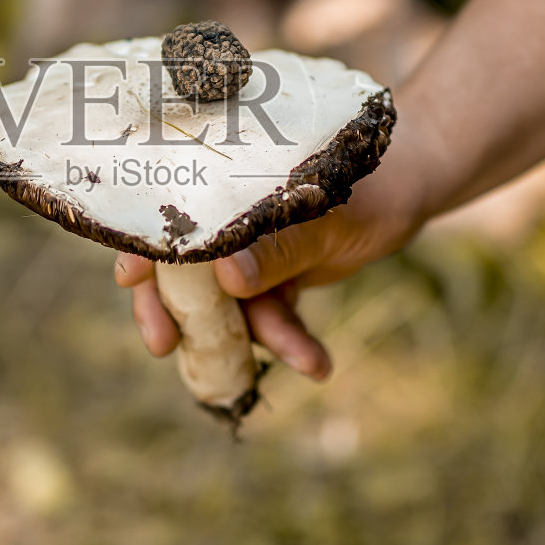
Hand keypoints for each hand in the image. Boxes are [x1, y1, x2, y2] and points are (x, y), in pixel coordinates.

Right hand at [112, 149, 427, 380]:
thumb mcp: (326, 216)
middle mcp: (227, 218)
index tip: (130, 278)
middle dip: (174, 309)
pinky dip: (290, 343)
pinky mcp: (275, 278)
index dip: (141, 242)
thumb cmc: (370, 180)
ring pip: (225, 304)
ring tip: (307, 361)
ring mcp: (249, 251)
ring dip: (255, 338)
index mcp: (225, 181)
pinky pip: (269, 317)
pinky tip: (318, 364)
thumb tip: (227, 279)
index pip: (167, 210)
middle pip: (179, 267)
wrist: (415, 186)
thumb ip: (279, 247)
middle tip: (163, 345)